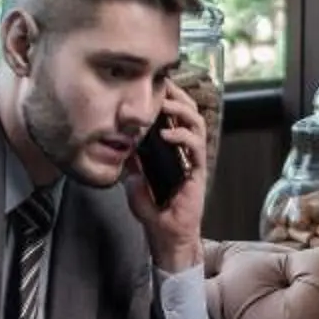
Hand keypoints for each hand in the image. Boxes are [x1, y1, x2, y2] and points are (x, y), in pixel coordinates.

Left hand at [125, 82, 207, 275]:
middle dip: (177, 95)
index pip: (174, 115)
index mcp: (171, 148)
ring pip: (197, 122)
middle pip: (189, 111)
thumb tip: (120, 144)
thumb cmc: (152, 209)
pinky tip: (167, 133)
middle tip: (162, 85)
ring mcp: (193, 158)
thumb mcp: (133, 179)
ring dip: (181, 110)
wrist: (165, 233)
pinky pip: (196, 146)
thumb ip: (131, 162)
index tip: (153, 84)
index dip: (167, 98)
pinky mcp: (198, 170)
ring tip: (165, 105)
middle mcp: (184, 149)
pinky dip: (182, 135)